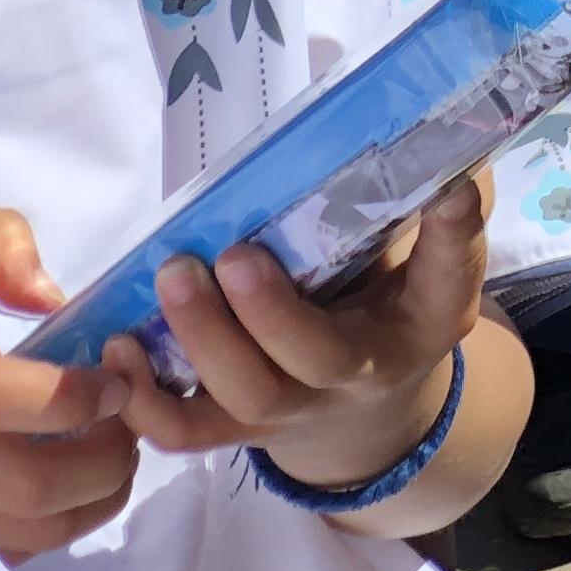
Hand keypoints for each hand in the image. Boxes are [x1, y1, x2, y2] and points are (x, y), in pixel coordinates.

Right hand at [0, 210, 139, 561]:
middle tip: (127, 417)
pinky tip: (69, 483)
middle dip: (102, 456)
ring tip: (109, 449)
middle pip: (17, 482)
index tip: (115, 380)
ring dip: (87, 499)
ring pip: (13, 532)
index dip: (70, 397)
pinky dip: (49, 527)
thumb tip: (49, 298)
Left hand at [102, 171, 484, 504]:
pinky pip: (184, 432)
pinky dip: (143, 400)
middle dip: (269, 312)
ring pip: (243, 397)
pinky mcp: (232, 429)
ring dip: (203, 340)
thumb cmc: (392, 304)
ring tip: (173, 276)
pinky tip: (120, 344)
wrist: (367, 407)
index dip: (450, 236)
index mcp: (423, 320)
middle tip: (233, 254)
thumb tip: (445, 138)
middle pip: (316, 359)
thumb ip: (433, 208)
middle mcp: (356, 374)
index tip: (448, 188)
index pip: (448, 275)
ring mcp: (289, 409)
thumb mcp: (428, 261)